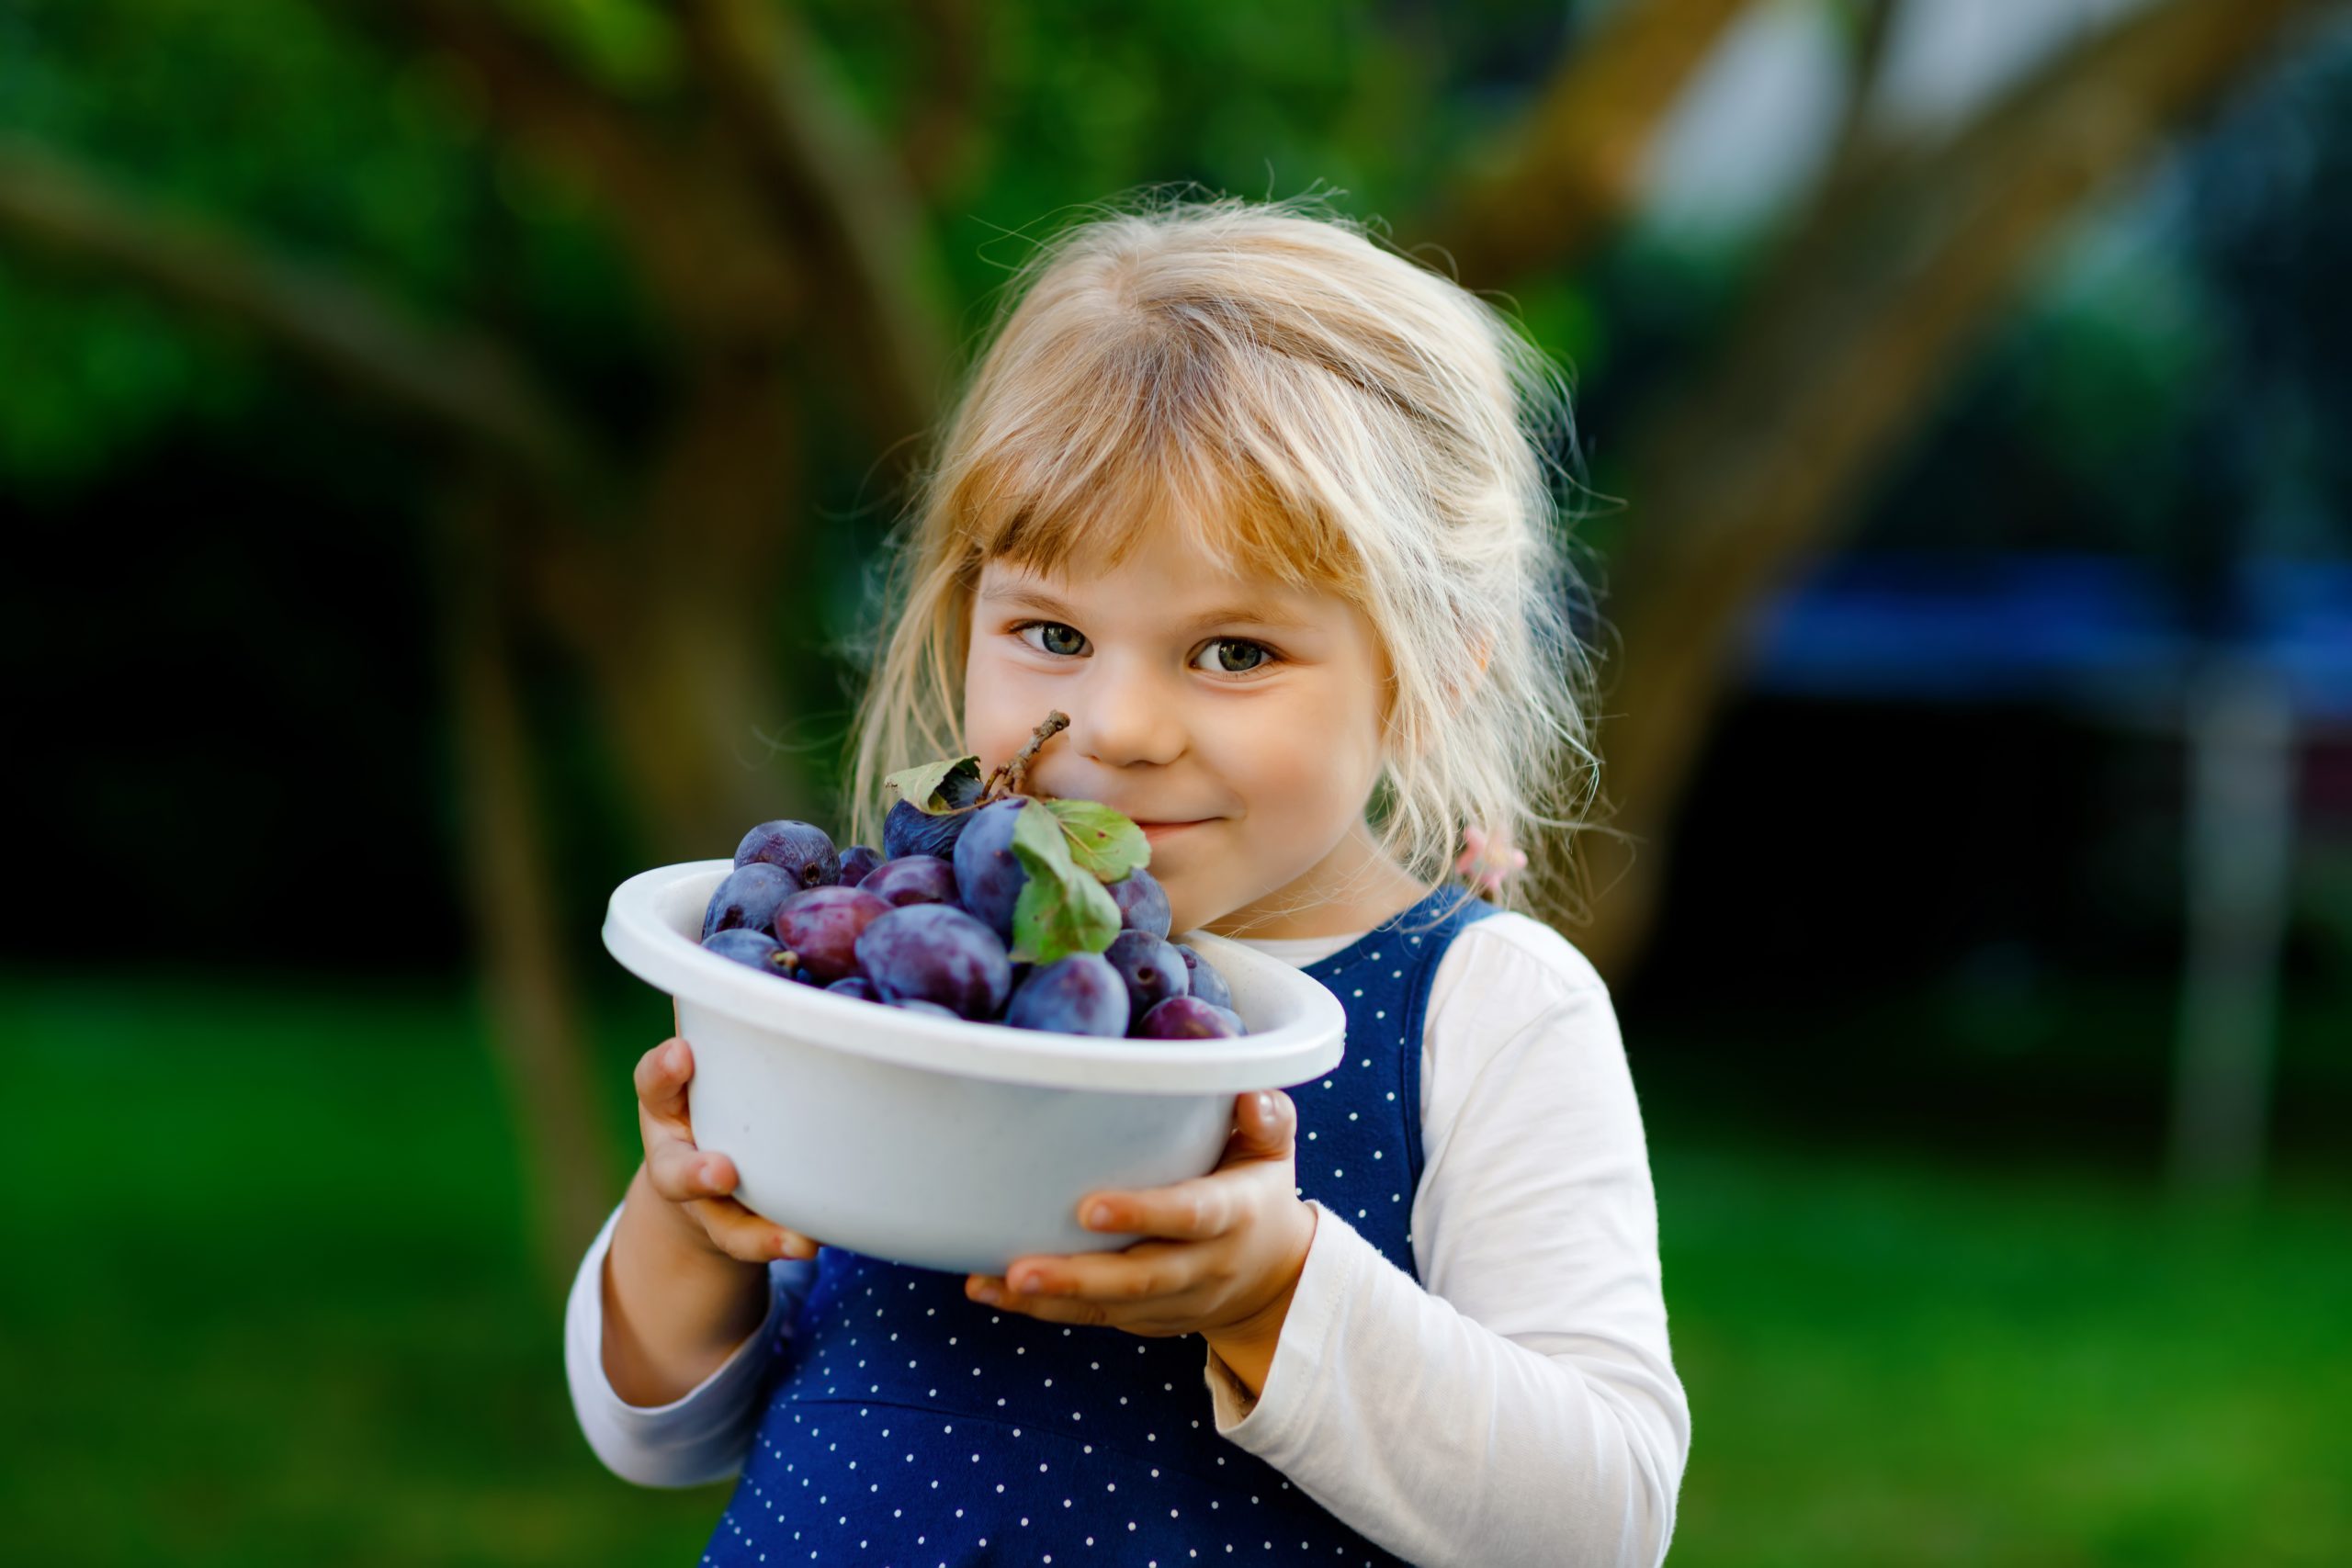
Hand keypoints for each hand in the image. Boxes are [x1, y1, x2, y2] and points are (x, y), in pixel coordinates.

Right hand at [633, 1035, 823, 1263]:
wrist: (698, 1189)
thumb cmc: (722, 1096)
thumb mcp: (719, 1062)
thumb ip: (747, 1022)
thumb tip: (818, 953)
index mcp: (669, 1103)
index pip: (655, 1083)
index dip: (665, 1071)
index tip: (683, 1052)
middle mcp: (676, 1153)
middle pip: (672, 1166)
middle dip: (694, 1169)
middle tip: (722, 1170)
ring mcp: (702, 1203)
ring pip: (714, 1219)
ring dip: (748, 1228)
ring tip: (792, 1242)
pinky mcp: (731, 1234)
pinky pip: (754, 1243)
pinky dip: (780, 1243)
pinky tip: (809, 1242)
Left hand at [964, 1090, 1316, 1346]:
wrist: (1273, 1280)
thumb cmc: (1258, 1192)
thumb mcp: (1274, 1152)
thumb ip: (1267, 1119)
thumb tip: (1247, 1093)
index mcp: (1234, 1216)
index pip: (1191, 1217)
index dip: (1145, 1214)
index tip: (1090, 1208)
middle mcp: (1202, 1266)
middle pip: (1140, 1278)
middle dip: (1079, 1277)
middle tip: (1022, 1267)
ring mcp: (1170, 1301)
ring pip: (1106, 1307)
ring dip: (1047, 1298)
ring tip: (990, 1282)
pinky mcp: (1140, 1319)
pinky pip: (1088, 1319)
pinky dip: (1039, 1308)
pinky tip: (988, 1289)